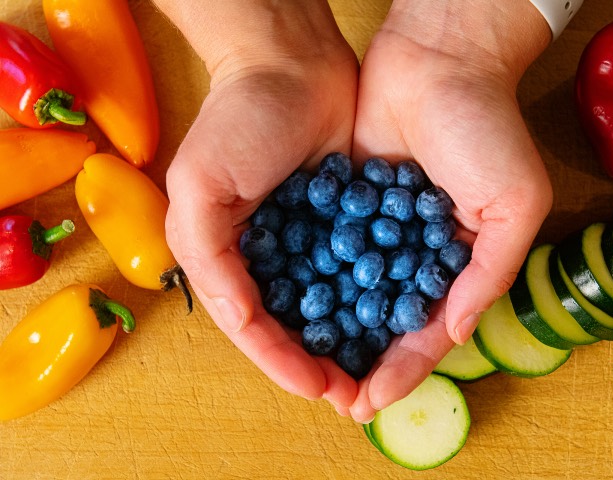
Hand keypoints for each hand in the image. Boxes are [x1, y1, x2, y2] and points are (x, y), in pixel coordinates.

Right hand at [159, 1, 360, 406]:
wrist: (291, 61)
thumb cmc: (240, 120)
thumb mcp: (201, 187)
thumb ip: (209, 258)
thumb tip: (240, 320)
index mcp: (227, 256)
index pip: (256, 327)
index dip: (286, 362)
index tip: (322, 388)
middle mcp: (267, 255)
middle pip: (296, 325)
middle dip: (324, 362)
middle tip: (358, 394)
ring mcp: (308, 238)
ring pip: (333, 303)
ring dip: (354, 338)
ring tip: (382, 368)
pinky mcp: (345, 219)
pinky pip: (361, 267)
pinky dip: (377, 296)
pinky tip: (400, 318)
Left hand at [346, 1, 553, 420]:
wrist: (440, 59)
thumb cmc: (487, 128)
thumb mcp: (515, 203)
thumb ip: (492, 272)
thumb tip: (456, 332)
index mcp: (460, 260)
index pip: (429, 329)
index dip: (405, 367)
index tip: (373, 399)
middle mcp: (418, 251)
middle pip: (387, 319)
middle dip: (363, 357)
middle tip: (335, 398)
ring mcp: (381, 228)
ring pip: (353, 291)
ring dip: (334, 328)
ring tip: (306, 365)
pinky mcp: (348, 200)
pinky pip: (329, 247)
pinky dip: (312, 278)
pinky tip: (289, 308)